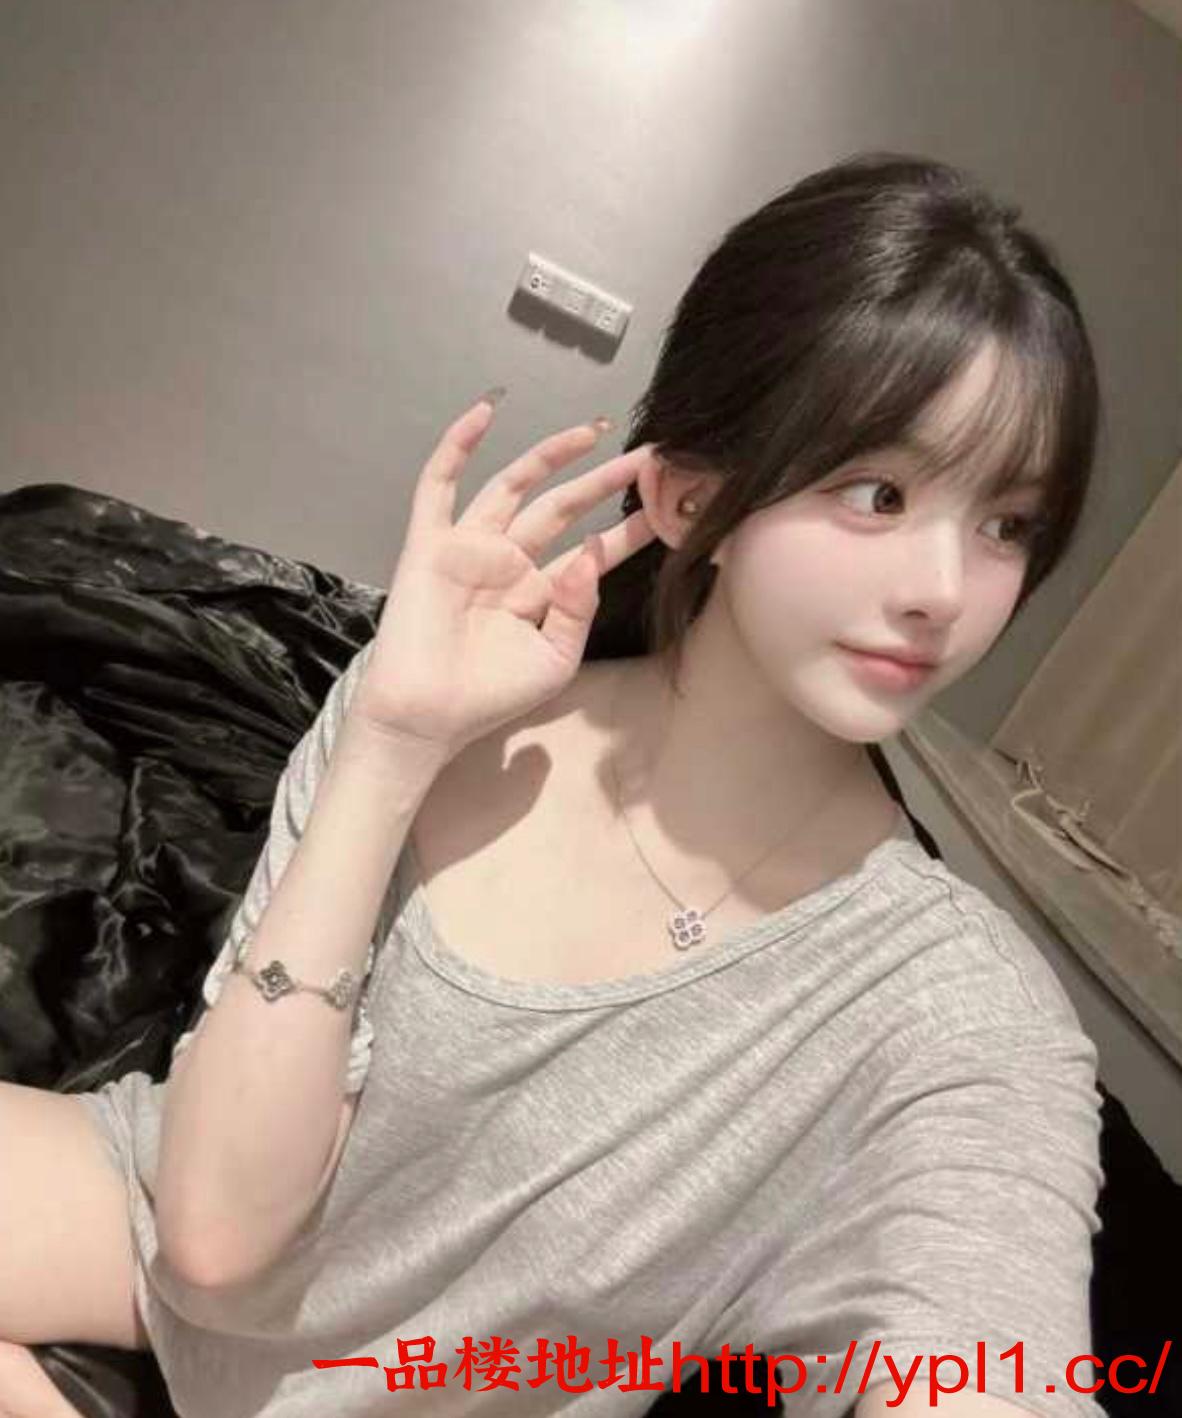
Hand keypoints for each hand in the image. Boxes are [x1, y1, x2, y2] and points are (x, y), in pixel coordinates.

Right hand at [349, 396, 658, 760]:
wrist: (428, 716)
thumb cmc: (491, 696)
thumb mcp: (555, 659)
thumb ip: (579, 607)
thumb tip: (589, 549)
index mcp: (539, 593)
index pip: (591, 551)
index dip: (629, 530)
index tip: (669, 507)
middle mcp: (509, 562)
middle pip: (562, 507)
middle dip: (603, 482)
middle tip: (647, 457)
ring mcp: (470, 548)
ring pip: (514, 485)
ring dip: (550, 454)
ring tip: (594, 430)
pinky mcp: (431, 543)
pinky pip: (440, 484)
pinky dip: (457, 445)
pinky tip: (484, 411)